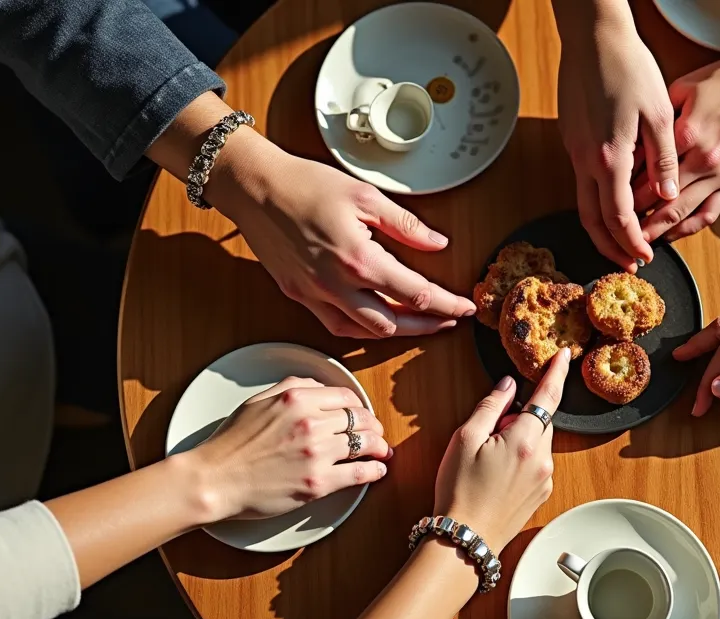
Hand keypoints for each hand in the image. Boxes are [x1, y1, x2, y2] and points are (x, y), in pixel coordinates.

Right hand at [185, 377, 391, 519]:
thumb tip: (320, 387)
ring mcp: (317, 453)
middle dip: (373, 426)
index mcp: (297, 398)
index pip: (346, 397)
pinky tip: (378, 470)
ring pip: (366, 444)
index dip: (358, 407)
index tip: (362, 414)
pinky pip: (360, 473)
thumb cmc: (232, 443)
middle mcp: (311, 422)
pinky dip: (375, 471)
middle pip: (361, 419)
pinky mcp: (318, 482)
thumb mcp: (259, 400)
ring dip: (379, 447)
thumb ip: (292, 386)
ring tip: (382, 451)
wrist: (214, 480)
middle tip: (377, 433)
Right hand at [219, 148, 474, 338]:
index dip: (447, 304)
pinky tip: (377, 320)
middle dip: (428, 325)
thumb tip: (438, 243)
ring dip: (397, 331)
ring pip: (364, 332)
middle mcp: (337, 285)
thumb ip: (406, 226)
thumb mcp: (365, 196)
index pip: (417, 294)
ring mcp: (314, 294)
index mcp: (360, 259)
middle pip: (393, 324)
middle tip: (449, 319)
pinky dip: (362, 328)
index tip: (464, 307)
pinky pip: (336, 325)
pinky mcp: (298, 295)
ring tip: (421, 322)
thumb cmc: (305, 184)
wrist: (254, 187)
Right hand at [433, 348, 571, 547]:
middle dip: (520, 418)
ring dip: (520, 440)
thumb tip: (508, 386)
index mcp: (524, 441)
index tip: (565, 355)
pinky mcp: (543, 494)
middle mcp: (543, 459)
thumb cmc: (459, 490)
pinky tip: (497, 476)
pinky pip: (537, 463)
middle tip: (489, 434)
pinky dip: (522, 459)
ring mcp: (545, 479)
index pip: (547, 397)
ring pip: (539, 443)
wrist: (466, 539)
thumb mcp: (465, 439)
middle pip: (541, 421)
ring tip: (489, 461)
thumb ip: (490, 407)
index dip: (557, 373)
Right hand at [557, 8, 678, 270]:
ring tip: (619, 241)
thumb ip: (663, 160)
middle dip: (610, 247)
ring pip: (582, 202)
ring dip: (601, 227)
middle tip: (627, 263)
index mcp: (609, 158)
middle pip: (592, 219)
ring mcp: (573, 149)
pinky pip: (581, 180)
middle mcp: (585, 159)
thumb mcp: (659, 114)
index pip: (618, 217)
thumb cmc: (629, 68)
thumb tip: (667, 195)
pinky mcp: (571, 138)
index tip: (644, 257)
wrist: (593, 37)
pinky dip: (595, 201)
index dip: (631, 242)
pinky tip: (612, 201)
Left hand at [633, 53, 719, 241]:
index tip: (609, 198)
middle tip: (615, 228)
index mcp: (688, 134)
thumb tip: (633, 142)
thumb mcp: (683, 89)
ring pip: (683, 212)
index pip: (648, 170)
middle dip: (636, 217)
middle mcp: (705, 159)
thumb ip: (658, 119)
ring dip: (658, 230)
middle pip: (662, 198)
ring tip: (637, 239)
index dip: (625, 188)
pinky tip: (670, 234)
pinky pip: (709, 214)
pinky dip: (688, 228)